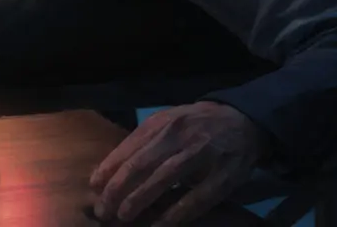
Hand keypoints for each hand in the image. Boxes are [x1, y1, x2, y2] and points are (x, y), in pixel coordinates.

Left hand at [90, 102, 270, 224]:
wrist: (242, 120)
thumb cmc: (195, 125)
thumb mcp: (167, 123)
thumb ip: (142, 143)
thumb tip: (107, 170)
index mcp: (163, 122)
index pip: (129, 148)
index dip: (109, 168)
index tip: (94, 187)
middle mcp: (180, 135)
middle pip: (142, 164)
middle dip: (118, 189)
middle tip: (103, 209)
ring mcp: (202, 154)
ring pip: (164, 178)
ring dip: (140, 199)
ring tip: (123, 216)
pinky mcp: (222, 176)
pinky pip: (195, 198)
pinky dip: (175, 214)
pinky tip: (159, 226)